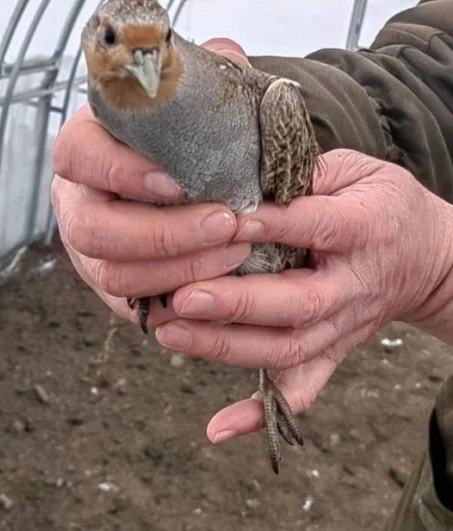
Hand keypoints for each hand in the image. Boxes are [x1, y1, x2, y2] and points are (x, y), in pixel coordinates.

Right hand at [51, 39, 253, 321]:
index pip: (77, 154)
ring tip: (238, 252)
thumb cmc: (185, 134)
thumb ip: (206, 74)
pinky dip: (177, 300)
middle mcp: (77, 199)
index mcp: (85, 147)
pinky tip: (221, 286)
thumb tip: (227, 55)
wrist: (182, 175)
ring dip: (179, 269)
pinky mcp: (112, 283)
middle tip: (228, 224)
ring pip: (112, 274)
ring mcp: (88, 247)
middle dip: (162, 234)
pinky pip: (133, 306)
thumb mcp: (193, 98)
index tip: (177, 180)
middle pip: (92, 229)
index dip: (119, 171)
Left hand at [154, 149, 452, 443]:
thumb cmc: (382, 204)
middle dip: (237, 303)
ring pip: (288, 349)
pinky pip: (301, 388)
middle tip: (182, 297)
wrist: (430, 259)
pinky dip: (262, 414)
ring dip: (228, 348)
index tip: (220, 223)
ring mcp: (342, 326)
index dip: (269, 227)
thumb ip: (306, 173)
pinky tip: (219, 427)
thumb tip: (243, 176)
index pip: (314, 228)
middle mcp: (351, 286)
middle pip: (296, 303)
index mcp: (362, 229)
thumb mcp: (356, 171)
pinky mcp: (333, 351)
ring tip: (172, 334)